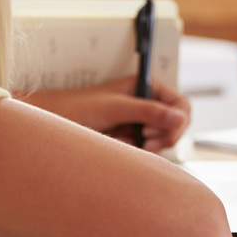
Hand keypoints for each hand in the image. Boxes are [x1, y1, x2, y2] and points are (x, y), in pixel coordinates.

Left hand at [20, 76, 190, 151]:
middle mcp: (147, 101)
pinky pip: (151, 147)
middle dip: (167, 134)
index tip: (156, 129)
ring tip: (135, 144)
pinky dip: (144, 150)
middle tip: (145, 140)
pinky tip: (126, 146)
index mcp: (147, 86)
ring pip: (166, 137)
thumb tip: (180, 117)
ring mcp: (141, 119)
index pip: (181, 104)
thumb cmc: (80, 107)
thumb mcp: (117, 108)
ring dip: (156, 144)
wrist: (55, 121)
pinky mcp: (132, 135)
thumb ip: (150, 111)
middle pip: (179, 122)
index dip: (177, 119)